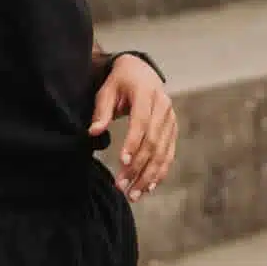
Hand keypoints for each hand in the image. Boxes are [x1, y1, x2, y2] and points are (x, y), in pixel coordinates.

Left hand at [90, 53, 177, 200]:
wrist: (141, 71)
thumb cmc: (119, 82)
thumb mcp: (106, 90)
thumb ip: (101, 111)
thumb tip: (93, 132)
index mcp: (146, 93)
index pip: (142, 121)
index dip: (133, 143)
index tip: (122, 162)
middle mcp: (163, 106)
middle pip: (153, 141)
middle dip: (138, 167)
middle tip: (122, 186)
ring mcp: (171, 119)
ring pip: (163, 152)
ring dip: (149, 175)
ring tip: (133, 194)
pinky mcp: (173, 129)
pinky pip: (168, 154)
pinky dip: (160, 172)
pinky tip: (148, 187)